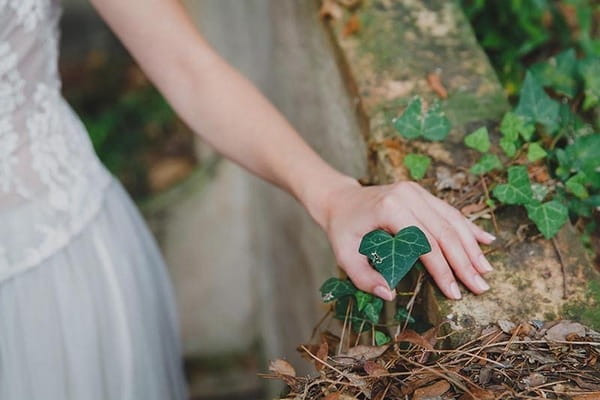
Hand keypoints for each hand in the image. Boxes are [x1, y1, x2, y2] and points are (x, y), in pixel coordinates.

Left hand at [318, 179, 495, 300]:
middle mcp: (408, 195)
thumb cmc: (343, 229)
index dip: (442, 270)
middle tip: (480, 287)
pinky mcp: (422, 193)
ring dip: (471, 247)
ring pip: (452, 221)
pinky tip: (486, 240)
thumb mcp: (345, 255)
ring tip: (486, 271)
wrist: (340, 200)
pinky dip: (468, 228)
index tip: (455, 293)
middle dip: (464, 262)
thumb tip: (389, 294)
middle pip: (444, 231)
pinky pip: (450, 211)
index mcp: (390, 208)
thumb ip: (364, 277)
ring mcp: (417, 192)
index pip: (424, 243)